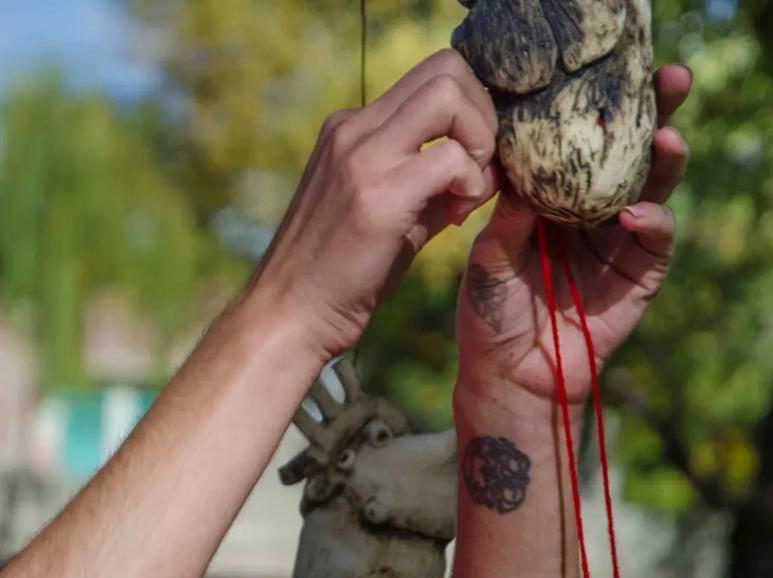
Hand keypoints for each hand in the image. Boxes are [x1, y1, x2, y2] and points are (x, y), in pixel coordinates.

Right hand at [247, 49, 503, 361]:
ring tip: (467, 190)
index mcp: (350, 129)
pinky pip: (450, 157)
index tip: (471, 160)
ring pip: (449, 95)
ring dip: (479, 139)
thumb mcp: (384, 211)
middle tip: (478, 169)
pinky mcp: (376, 194)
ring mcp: (361, 156)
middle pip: (446, 68)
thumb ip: (429, 181)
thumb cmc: (337, 275)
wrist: (289, 314)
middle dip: (483, 113)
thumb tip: (484, 169)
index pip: (430, 75)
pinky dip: (470, 182)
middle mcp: (352, 129)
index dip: (469, 109)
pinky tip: (455, 217)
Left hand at [455, 64, 692, 406]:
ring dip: (666, 159)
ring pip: (655, 186)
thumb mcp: (489, 254)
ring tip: (667, 137)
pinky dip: (653, 221)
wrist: (508, 375)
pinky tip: (637, 213)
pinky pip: (656, 239)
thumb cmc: (491, 312)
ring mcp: (620, 239)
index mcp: (555, 195)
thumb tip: (521, 162)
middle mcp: (593, 209)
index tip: (607, 72)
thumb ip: (510, 212)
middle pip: (632, 151)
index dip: (599, 108)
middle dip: (655, 113)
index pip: (583, 141)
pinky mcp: (640, 274)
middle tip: (670, 80)